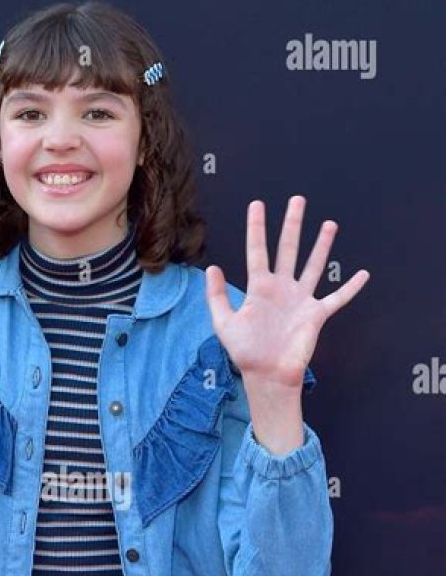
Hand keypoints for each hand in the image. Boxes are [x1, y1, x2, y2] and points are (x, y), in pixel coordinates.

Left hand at [205, 196, 369, 388]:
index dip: (256, 228)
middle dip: (292, 225)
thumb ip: (216, 296)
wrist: (268, 375)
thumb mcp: (224, 324)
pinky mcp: (316, 315)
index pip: (258, 251)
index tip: (257, 205)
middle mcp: (282, 289)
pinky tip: (364, 274)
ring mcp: (300, 300)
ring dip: (321, 246)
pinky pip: (337, 298)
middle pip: (288, 249)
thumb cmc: (246, 353)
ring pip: (314, 266)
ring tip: (329, 224)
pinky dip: (351, 287)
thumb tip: (211, 268)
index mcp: (259, 288)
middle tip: (298, 200)